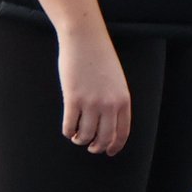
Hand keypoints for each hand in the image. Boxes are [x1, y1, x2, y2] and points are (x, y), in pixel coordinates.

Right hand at [59, 27, 131, 155]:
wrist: (85, 38)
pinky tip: (68, 129)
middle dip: (96, 147)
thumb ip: (115, 100)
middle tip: (90, 146)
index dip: (114, 146)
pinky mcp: (73, 99)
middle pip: (104, 138)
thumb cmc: (99, 57)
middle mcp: (109, 104)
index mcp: (123, 100)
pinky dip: (68, 132)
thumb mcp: (116, 80)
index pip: (122, 133)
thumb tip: (107, 123)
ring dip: (80, 140)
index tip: (108, 152)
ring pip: (86, 136)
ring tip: (77, 136)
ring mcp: (91, 102)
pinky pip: (70, 126)